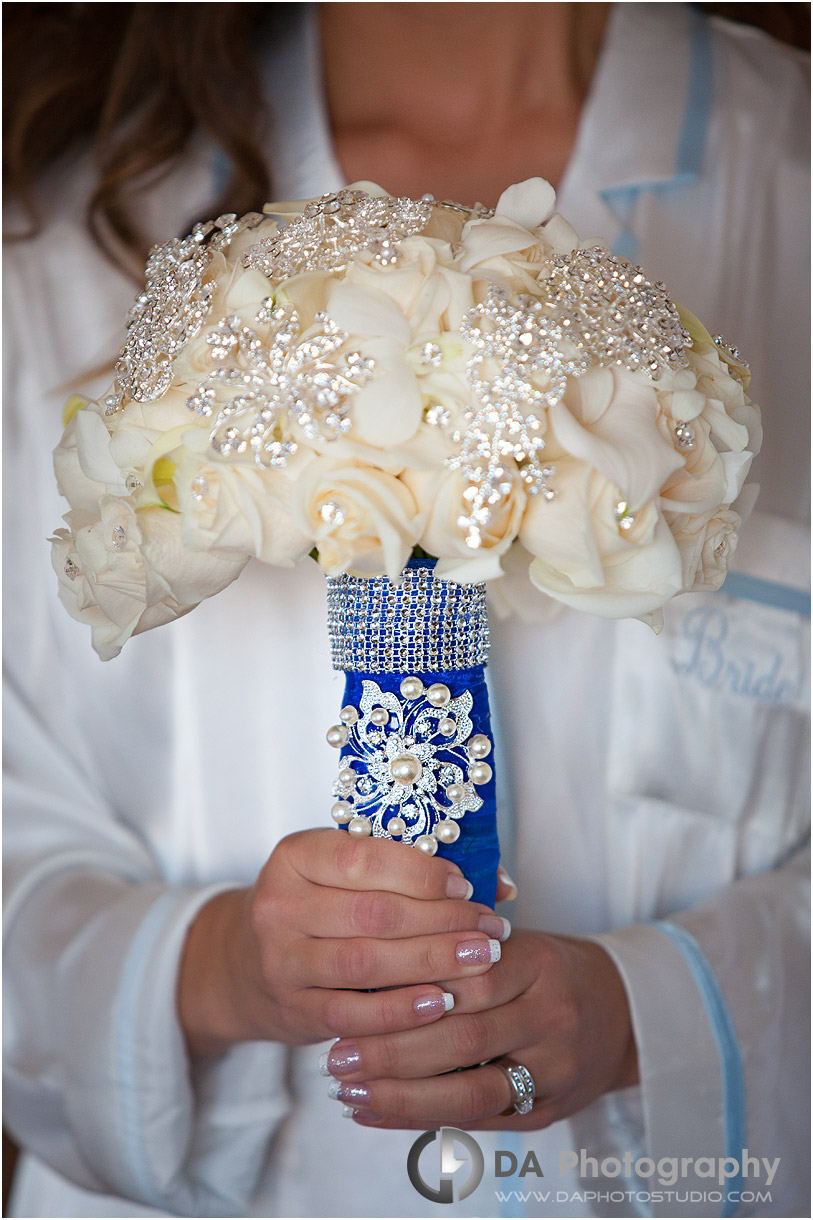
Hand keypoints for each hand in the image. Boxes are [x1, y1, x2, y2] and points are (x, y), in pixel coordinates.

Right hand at [178, 828, 507, 1055]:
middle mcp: (279, 904)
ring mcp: (281, 960)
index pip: (364, 858)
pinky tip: (441, 1004)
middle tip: (491, 929)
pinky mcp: (291, 1008)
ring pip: (367, 962)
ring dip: (433, 963)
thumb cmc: (322, 907)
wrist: (250, 962)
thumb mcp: (347, 874)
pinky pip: (352, 1014)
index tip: (467, 887)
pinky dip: (401, 1011)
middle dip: (443, 921)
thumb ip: (414, 869)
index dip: (422, 872)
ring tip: (481, 961)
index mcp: (295, 855)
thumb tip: (502, 882)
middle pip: (374, 913)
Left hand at [323, 929, 637, 1128]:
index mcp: (536, 962)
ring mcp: (554, 1068)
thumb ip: (457, 953)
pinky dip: (423, 1119)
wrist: (623, 1012)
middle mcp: (550, 1016)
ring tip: (348, 1093)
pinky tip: (377, 1115)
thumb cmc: (546, 971)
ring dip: (401, 1096)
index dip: (406, 992)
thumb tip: (371, 969)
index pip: (463, 977)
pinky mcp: (550, 1110)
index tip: (351, 998)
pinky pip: (480, 1121)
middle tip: (336, 1057)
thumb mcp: (514, 944)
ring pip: (470, 1089)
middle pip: (462, 1038)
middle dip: (392, 1051)